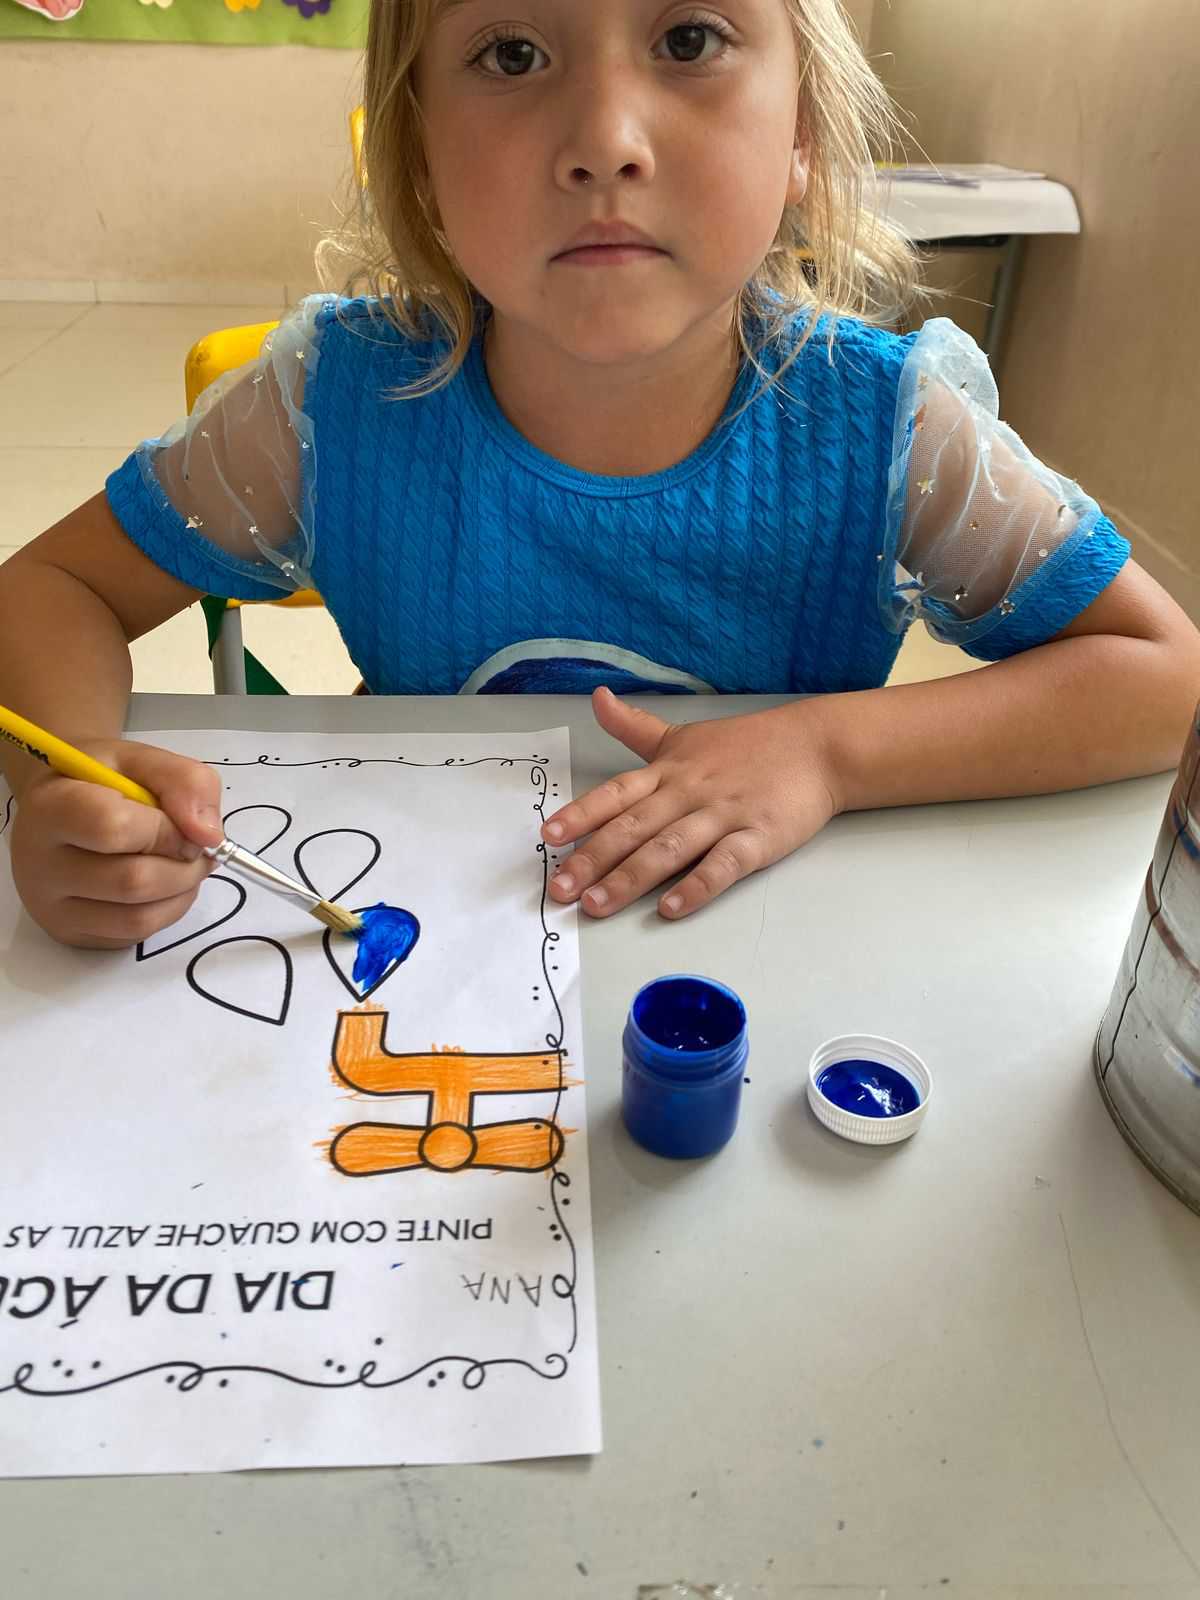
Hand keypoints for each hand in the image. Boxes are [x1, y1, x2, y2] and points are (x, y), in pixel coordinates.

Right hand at [10, 739, 224, 948]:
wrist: (62, 803)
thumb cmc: (102, 778)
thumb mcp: (141, 757)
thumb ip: (184, 781)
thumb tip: (209, 835)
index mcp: (50, 807)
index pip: (115, 827)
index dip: (167, 830)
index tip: (184, 824)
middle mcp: (38, 863)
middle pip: (132, 882)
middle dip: (184, 867)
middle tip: (194, 850)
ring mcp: (50, 906)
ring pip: (138, 919)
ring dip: (182, 893)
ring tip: (182, 865)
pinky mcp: (69, 933)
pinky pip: (134, 936)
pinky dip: (166, 912)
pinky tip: (163, 886)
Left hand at [542, 687, 839, 919]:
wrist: (817, 747)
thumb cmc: (747, 746)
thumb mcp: (684, 735)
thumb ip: (635, 726)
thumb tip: (597, 698)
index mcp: (668, 771)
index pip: (616, 794)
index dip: (581, 814)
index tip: (549, 837)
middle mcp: (689, 793)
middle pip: (633, 828)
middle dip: (593, 859)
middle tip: (560, 889)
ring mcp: (723, 815)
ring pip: (669, 849)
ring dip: (631, 878)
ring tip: (597, 904)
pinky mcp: (758, 838)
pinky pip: (723, 865)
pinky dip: (697, 886)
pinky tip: (671, 907)